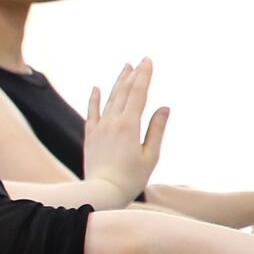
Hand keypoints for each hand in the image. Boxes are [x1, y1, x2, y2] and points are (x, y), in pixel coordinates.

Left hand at [83, 60, 169, 204]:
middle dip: (133, 75)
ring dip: (117, 82)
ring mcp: (99, 128)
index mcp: (129, 125)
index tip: (148, 60)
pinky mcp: (90, 137)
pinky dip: (94, 99)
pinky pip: (91, 113)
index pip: (138, 93)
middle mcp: (112, 122)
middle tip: (139, 60)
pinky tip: (96, 88)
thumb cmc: (131, 178)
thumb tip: (164, 107)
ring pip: (109, 99)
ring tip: (125, 68)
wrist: (101, 192)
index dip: (144, 75)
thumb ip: (156, 130)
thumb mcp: (150, 156)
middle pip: (124, 92)